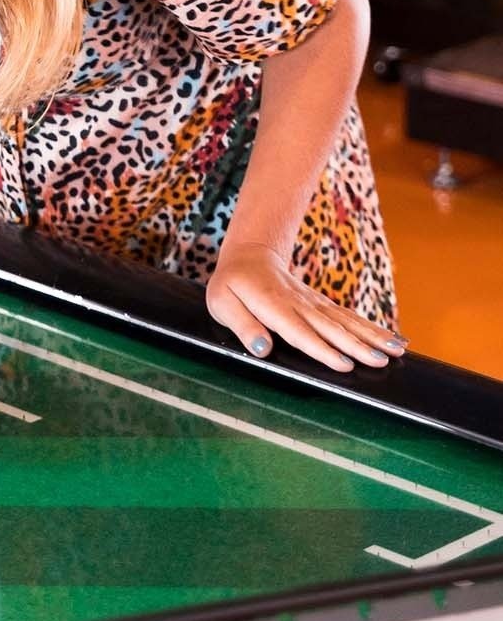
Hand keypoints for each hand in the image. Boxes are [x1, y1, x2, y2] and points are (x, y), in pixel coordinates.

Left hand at [206, 243, 406, 373]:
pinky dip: (372, 328)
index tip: (344, 365)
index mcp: (272, 304)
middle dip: (358, 345)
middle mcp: (299, 302)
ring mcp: (314, 302)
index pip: (299, 330)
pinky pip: (349, 316)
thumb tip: (261, 348)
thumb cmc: (232, 285)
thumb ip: (242, 325)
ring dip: (373, 336)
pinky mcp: (322, 304)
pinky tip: (394, 339)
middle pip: (331, 326)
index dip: (321, 348)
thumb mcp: (221, 303)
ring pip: (346, 320)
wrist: (250, 256)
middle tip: (383, 360)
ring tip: (399, 351)